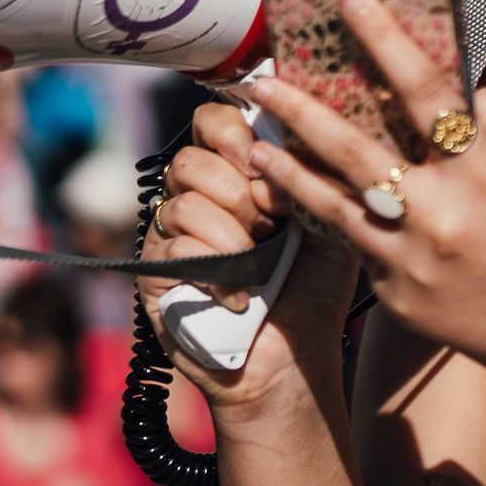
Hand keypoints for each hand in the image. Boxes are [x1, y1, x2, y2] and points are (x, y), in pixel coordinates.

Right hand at [138, 101, 360, 415]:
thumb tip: (290, 130)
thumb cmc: (314, 292)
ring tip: (259, 262)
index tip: (267, 161)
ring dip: (231, 231)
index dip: (236, 133)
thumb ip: (311, 174)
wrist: (295, 362)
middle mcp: (196, 198)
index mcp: (235, 176)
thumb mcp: (328, 223)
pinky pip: (174, 248)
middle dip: (238, 186)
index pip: (213, 122)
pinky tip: (240, 296)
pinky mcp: (156, 276)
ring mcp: (171, 236)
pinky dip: (215, 271)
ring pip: (182, 200)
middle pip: (190, 157)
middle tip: (269, 221)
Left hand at [242, 0, 485, 379]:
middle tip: (261, 80)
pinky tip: (303, 195)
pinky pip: (357, 244)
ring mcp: (412, 261)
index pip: (427, 92)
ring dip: (290, 169)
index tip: (350, 2)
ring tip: (256, 143)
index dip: (386, 41)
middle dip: (301, 110)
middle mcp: (441, 215)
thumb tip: (458, 83)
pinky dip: (329, 215)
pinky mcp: (397, 296)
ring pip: (333, 204)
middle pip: (354, 150)